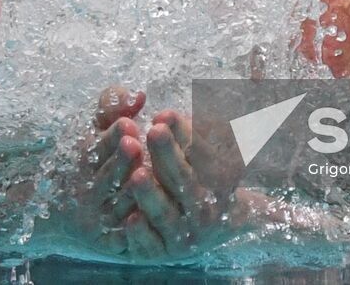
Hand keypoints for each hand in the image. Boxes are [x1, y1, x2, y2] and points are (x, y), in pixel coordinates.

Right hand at [61, 86, 147, 254]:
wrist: (63, 213)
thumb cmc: (92, 158)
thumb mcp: (98, 125)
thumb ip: (113, 105)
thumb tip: (139, 94)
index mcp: (85, 159)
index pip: (99, 147)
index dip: (112, 136)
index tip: (128, 123)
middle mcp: (87, 190)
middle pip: (106, 176)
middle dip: (120, 161)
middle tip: (134, 145)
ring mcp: (96, 218)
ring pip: (115, 205)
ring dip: (127, 193)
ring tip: (142, 176)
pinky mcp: (108, 243)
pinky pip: (121, 238)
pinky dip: (130, 230)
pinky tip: (142, 217)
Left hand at [119, 109, 245, 259]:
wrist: (208, 226)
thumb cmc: (190, 172)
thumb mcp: (192, 146)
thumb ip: (174, 124)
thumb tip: (148, 98)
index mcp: (218, 176)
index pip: (202, 153)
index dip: (185, 133)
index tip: (165, 115)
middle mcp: (204, 205)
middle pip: (185, 180)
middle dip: (169, 155)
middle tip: (154, 131)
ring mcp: (185, 232)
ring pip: (168, 214)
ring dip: (152, 196)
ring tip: (136, 176)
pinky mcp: (164, 252)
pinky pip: (154, 245)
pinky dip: (144, 235)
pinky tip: (131, 220)